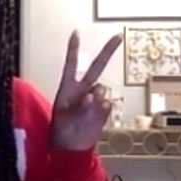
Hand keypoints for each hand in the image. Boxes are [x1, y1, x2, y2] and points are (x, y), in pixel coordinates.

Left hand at [50, 31, 121, 149]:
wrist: (71, 148)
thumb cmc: (62, 129)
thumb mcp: (64, 115)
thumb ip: (80, 103)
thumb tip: (93, 95)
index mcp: (68, 87)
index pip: (72, 64)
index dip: (73, 49)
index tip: (76, 32)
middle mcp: (84, 90)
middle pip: (96, 67)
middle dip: (108, 51)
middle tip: (118, 36)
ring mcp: (95, 100)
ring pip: (102, 89)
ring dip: (96, 97)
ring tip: (84, 112)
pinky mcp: (103, 111)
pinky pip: (107, 104)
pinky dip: (101, 109)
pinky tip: (94, 118)